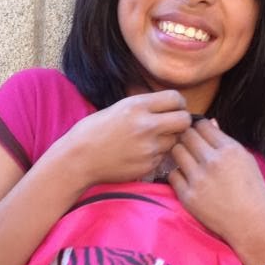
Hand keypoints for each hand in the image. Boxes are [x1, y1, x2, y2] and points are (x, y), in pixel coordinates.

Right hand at [53, 90, 191, 185]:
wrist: (80, 158)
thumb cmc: (95, 131)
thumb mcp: (119, 108)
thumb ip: (146, 106)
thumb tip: (170, 106)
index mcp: (138, 106)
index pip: (176, 98)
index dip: (178, 104)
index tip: (174, 108)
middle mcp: (146, 125)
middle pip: (184, 120)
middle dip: (181, 122)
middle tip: (172, 126)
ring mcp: (149, 148)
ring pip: (175, 141)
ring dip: (168, 140)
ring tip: (149, 141)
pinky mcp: (148, 165)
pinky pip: (163, 157)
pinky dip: (156, 156)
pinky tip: (139, 154)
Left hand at [167, 119, 264, 258]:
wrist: (251, 225)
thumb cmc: (253, 192)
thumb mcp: (247, 161)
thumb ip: (225, 141)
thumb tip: (209, 123)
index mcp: (230, 150)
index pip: (202, 125)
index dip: (199, 128)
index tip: (199, 135)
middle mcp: (212, 161)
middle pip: (186, 136)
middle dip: (187, 139)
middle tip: (191, 148)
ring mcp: (198, 179)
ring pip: (176, 152)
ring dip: (181, 154)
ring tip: (189, 163)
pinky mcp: (188, 196)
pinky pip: (172, 175)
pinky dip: (178, 176)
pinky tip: (188, 180)